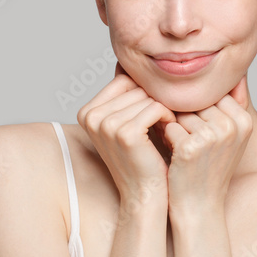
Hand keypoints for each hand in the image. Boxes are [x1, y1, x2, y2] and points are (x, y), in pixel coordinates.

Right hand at [76, 62, 176, 204]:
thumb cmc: (142, 157)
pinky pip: (156, 107)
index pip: (123, 80)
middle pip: (135, 86)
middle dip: (154, 99)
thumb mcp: (127, 122)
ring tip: (167, 126)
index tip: (153, 112)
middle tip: (165, 120)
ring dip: (164, 108)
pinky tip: (169, 130)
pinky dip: (168, 116)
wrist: (146, 194)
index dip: (144, 92)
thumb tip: (125, 62)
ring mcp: (106, 125)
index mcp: (86, 111)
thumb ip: (125, 94)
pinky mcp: (126, 133)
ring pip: (147, 96)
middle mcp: (91, 116)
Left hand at [159, 75, 252, 218]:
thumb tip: (213, 71)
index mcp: (244, 119)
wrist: (199, 206)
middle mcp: (233, 125)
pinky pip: (169, 126)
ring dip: (173, 125)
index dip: (196, 111)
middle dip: (183, 116)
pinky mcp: (191, 146)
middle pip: (195, 102)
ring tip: (178, 146)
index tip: (195, 129)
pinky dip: (166, 138)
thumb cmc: (208, 168)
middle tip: (182, 137)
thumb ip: (223, 105)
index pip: (210, 95)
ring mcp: (213, 135)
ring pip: (180, 112)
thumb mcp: (224, 136)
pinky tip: (174, 155)